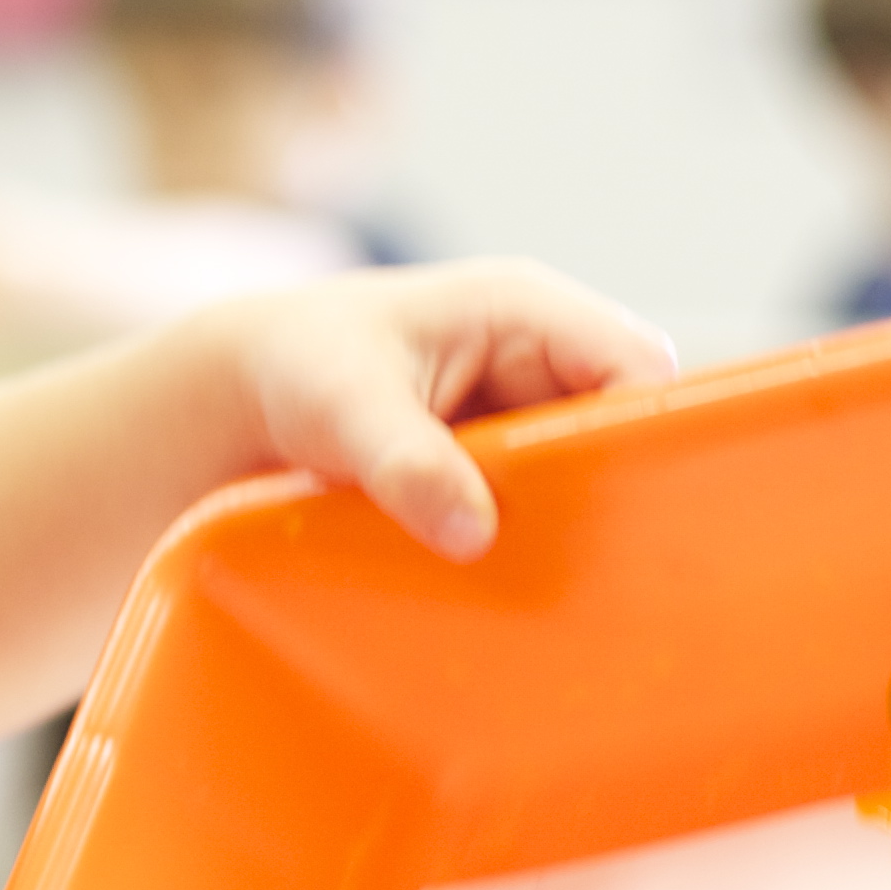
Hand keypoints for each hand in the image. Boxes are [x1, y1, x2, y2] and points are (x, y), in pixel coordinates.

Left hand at [223, 255, 672, 565]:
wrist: (244, 394)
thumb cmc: (297, 367)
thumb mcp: (344, 409)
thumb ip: (406, 463)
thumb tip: (472, 533)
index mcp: (522, 309)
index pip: (632, 362)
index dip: (645, 429)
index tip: (628, 510)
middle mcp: (540, 355)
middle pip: (621, 423)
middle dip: (611, 489)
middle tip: (593, 564)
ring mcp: (524, 408)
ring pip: (587, 471)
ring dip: (569, 522)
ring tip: (551, 580)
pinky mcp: (501, 458)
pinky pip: (545, 500)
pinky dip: (531, 536)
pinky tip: (512, 580)